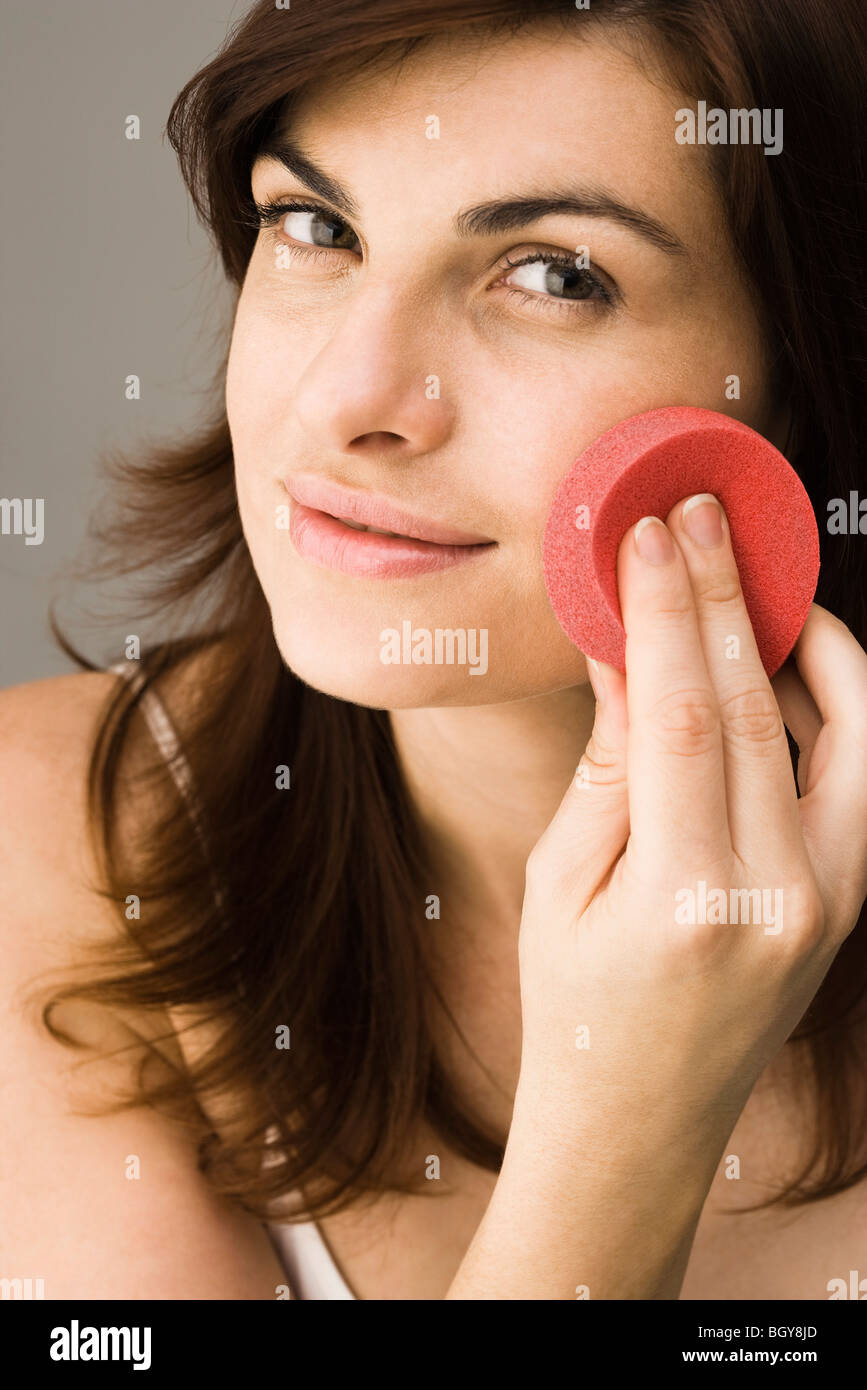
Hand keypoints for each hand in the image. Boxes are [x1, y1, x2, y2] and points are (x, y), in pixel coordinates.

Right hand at [515, 494, 866, 1162]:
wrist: (641, 1121)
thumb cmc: (576, 1008)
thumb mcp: (558, 881)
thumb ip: (607, 761)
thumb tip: (625, 647)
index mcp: (687, 897)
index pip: (686, 714)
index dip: (669, 610)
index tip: (649, 536)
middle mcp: (781, 896)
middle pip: (763, 705)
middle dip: (728, 596)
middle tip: (701, 517)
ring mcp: (831, 901)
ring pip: (850, 729)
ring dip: (805, 639)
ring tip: (756, 578)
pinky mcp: (850, 899)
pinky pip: (861, 773)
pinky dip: (835, 703)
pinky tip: (785, 662)